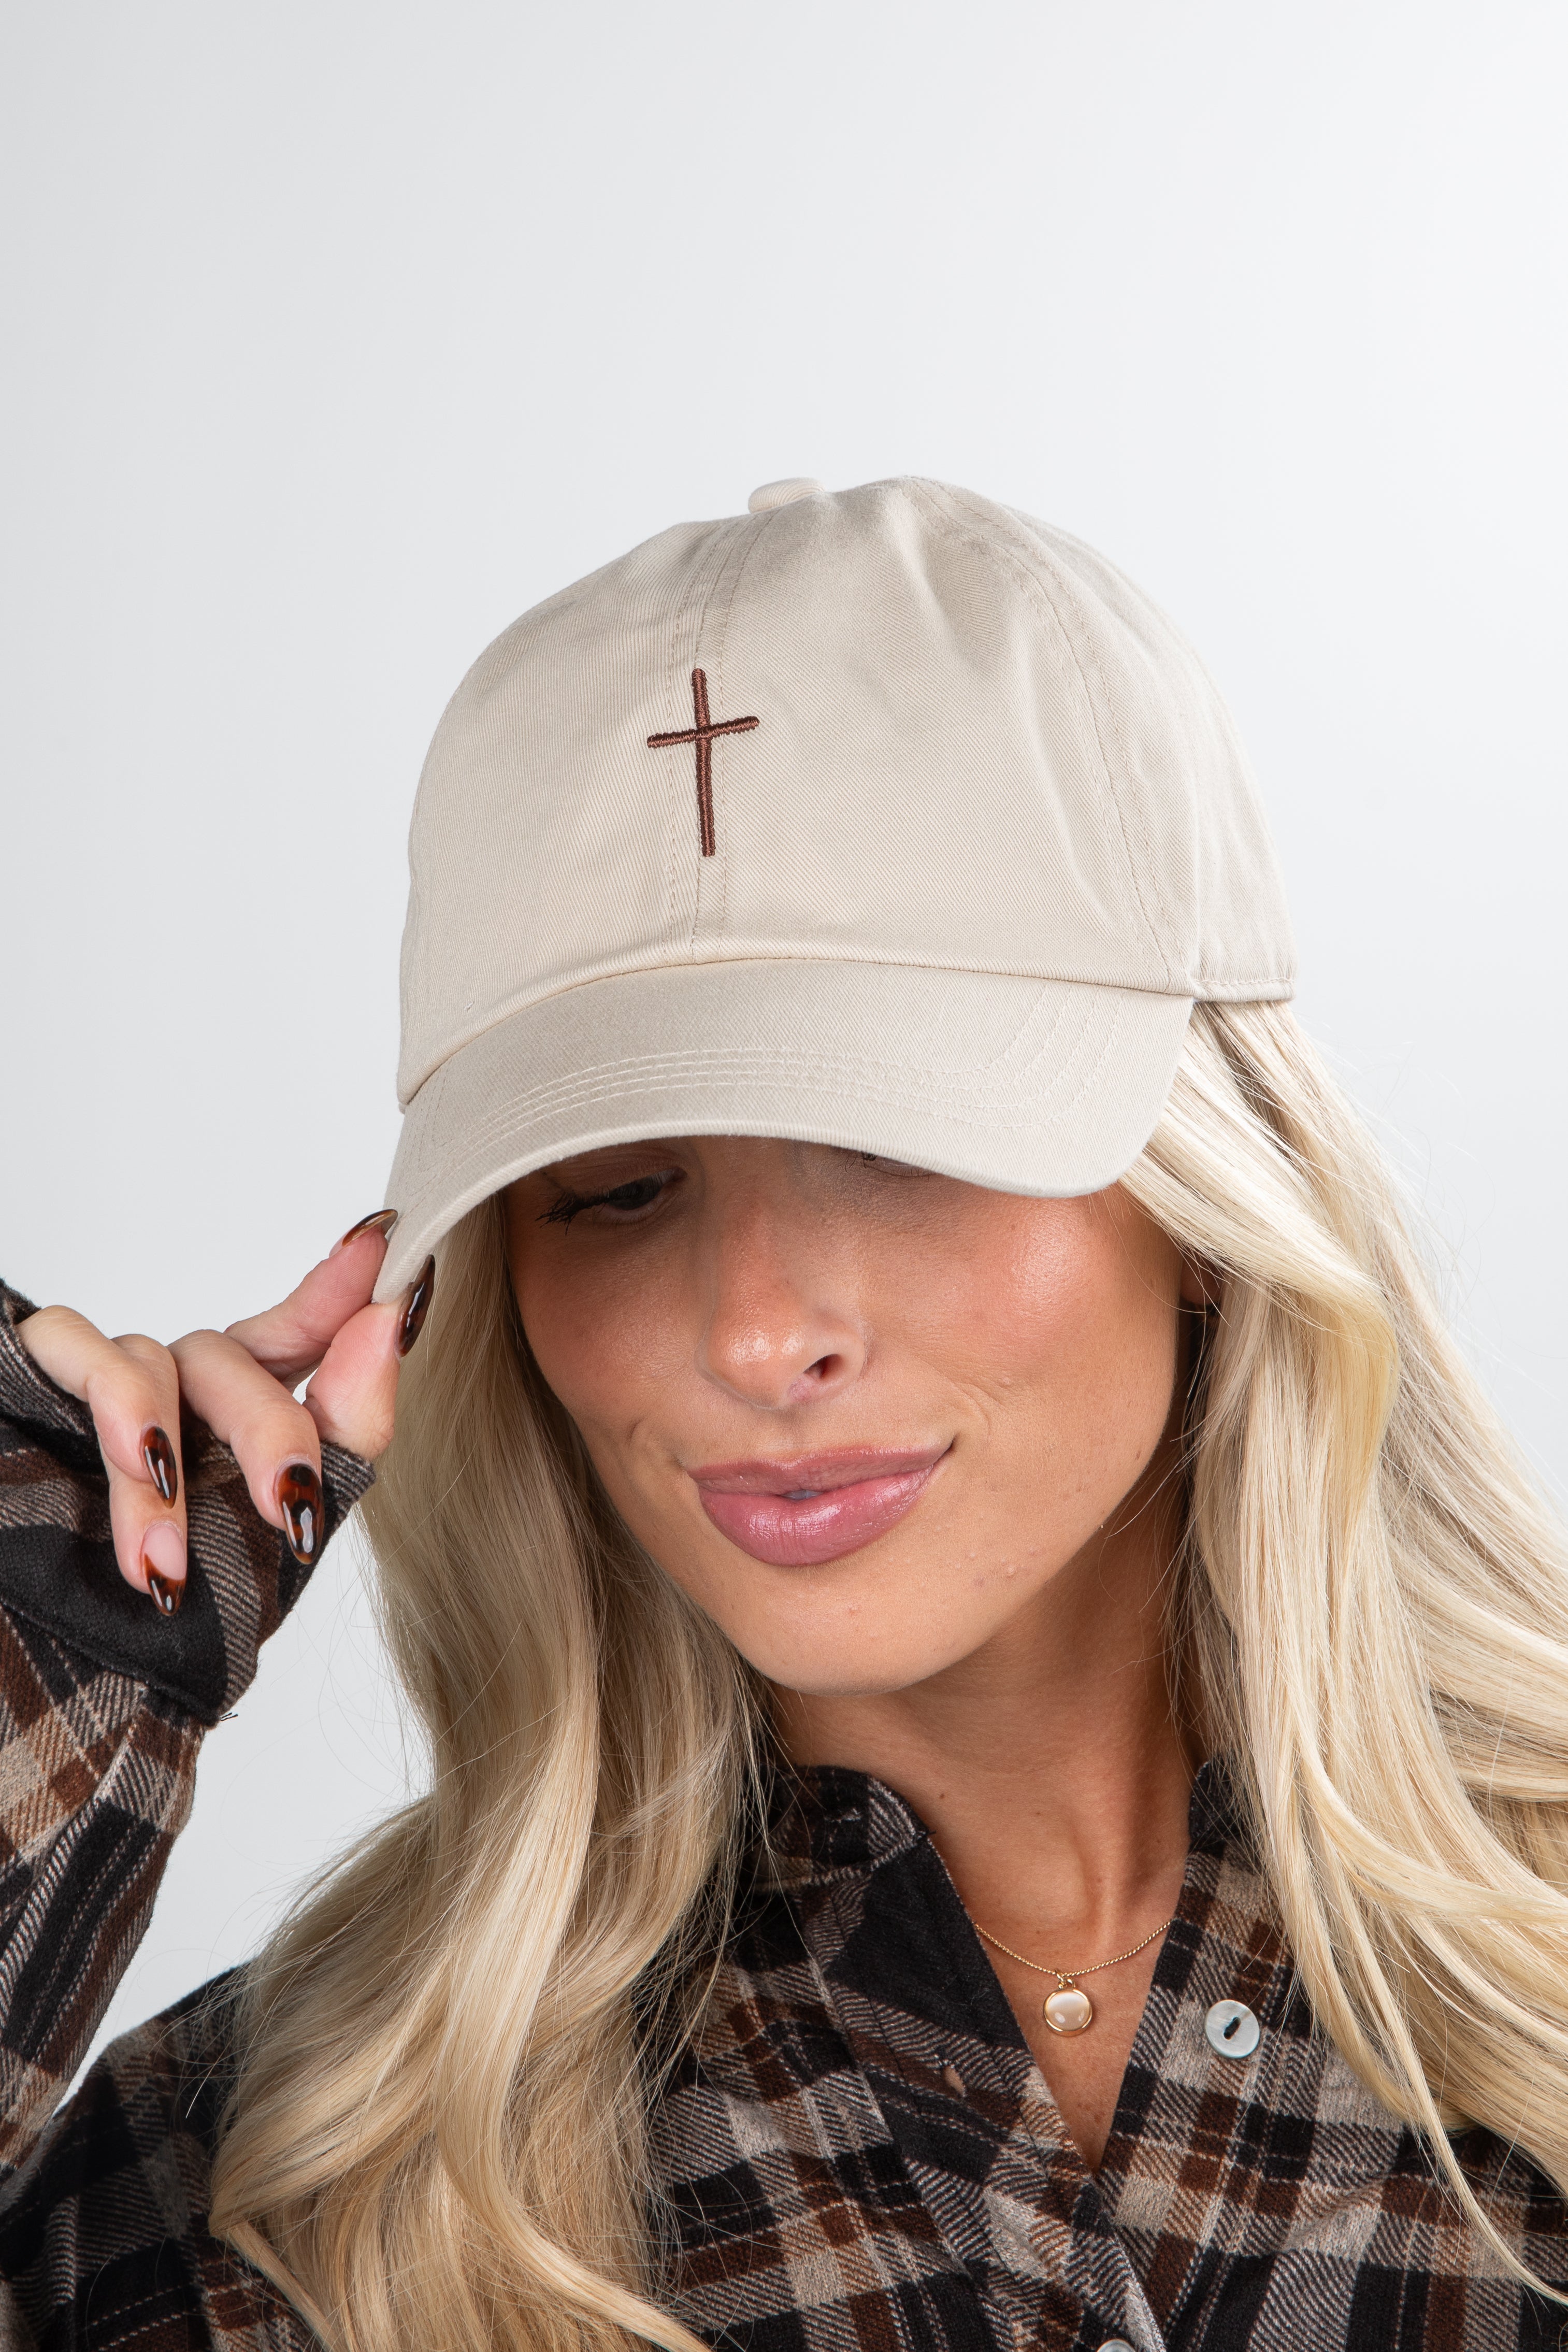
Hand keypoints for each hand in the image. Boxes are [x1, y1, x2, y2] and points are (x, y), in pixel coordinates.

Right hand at [13, 1214, 429, 1613]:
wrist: (54, 1665)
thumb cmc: (176, 1607)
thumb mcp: (274, 1532)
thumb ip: (349, 1427)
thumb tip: (394, 1317)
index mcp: (239, 1412)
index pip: (301, 1330)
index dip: (340, 1288)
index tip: (382, 1242)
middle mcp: (179, 1384)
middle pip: (240, 1357)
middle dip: (271, 1432)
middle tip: (291, 1509)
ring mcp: (108, 1376)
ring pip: (161, 1363)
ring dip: (170, 1467)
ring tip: (168, 1562)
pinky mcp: (39, 1370)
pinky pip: (77, 1340)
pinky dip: (116, 1403)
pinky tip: (137, 1464)